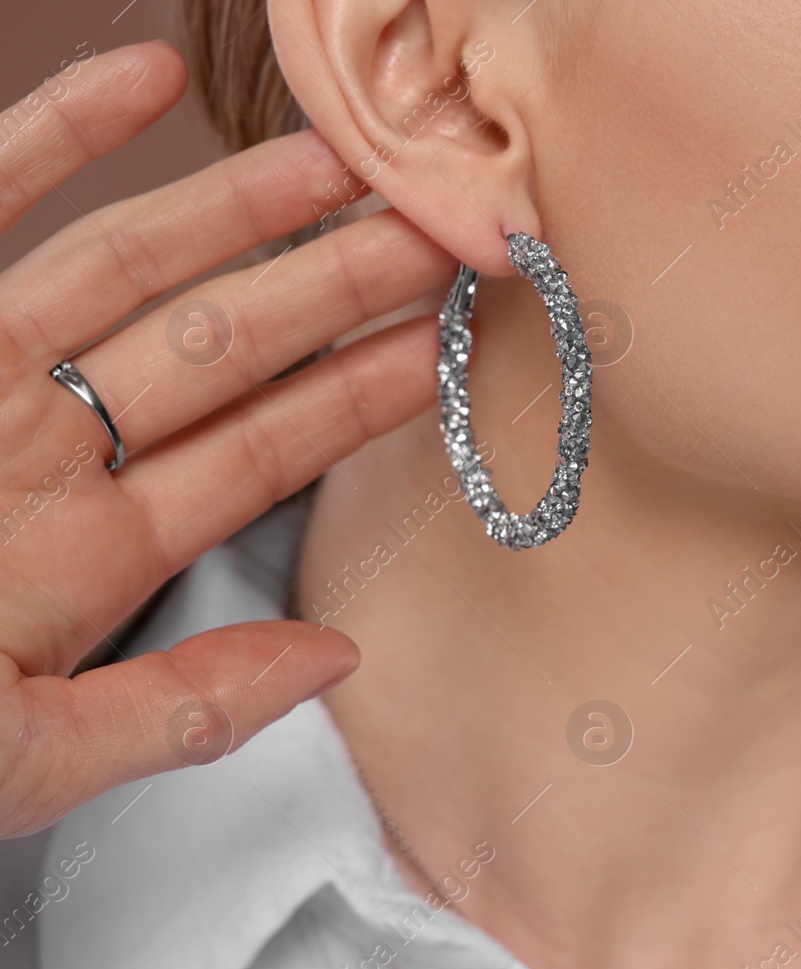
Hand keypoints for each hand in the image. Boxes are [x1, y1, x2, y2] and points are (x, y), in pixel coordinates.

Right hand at [0, 41, 456, 837]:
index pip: (261, 452)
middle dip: (335, 288)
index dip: (362, 395)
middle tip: (445, 231)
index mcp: (87, 551)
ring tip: (346, 160)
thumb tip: (335, 660)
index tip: (449, 348)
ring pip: (129, 271)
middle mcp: (42, 453)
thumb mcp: (30, 753)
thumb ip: (183, 708)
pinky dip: (56, 134)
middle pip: (223, 350)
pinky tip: (144, 74)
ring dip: (238, 211)